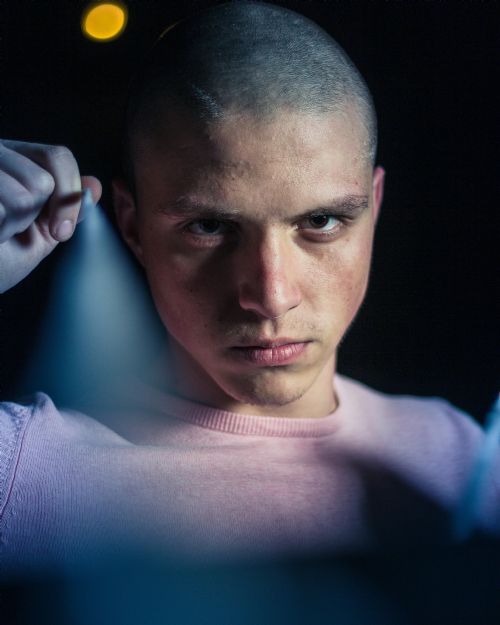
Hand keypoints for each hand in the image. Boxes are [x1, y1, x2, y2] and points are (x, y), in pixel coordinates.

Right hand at [0, 139, 101, 292]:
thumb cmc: (3, 255)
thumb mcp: (43, 230)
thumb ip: (69, 207)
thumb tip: (94, 185)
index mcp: (15, 156)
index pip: (59, 157)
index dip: (68, 195)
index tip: (62, 232)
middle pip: (42, 181)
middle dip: (33, 216)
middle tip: (11, 228)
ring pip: (23, 196)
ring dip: (13, 224)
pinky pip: (2, 212)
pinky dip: (0, 230)